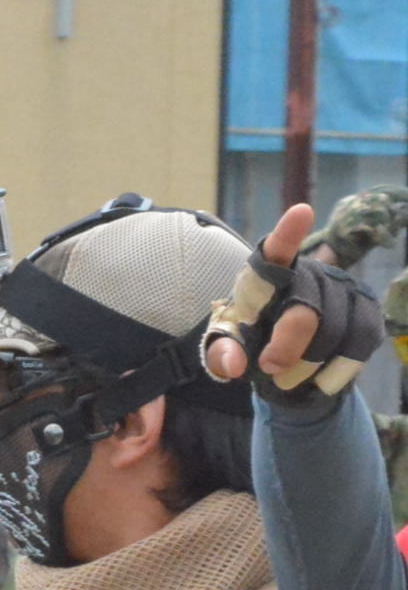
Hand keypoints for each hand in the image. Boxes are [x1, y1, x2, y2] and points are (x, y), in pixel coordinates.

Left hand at [204, 202, 377, 403]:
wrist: (285, 355)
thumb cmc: (251, 338)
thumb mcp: (227, 346)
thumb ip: (222, 353)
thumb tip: (234, 365)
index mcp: (268, 273)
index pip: (276, 251)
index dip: (288, 234)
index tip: (301, 212)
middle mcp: (310, 274)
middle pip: (304, 312)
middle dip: (286, 348)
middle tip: (269, 368)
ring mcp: (342, 290)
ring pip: (333, 334)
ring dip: (308, 365)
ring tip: (288, 376)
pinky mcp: (366, 310)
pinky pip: (360, 344)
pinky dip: (337, 369)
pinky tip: (319, 377)